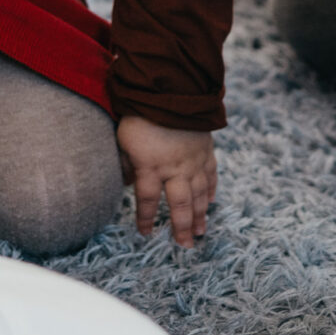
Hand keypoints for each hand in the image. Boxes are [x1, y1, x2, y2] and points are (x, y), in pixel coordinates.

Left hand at [117, 116, 216, 247]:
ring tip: (201, 232)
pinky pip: (211, 174)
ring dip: (200, 214)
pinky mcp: (206, 149)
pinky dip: (212, 189)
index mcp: (150, 167)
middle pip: (179, 205)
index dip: (146, 219)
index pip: (147, 201)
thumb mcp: (123, 139)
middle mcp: (175, 168)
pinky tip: (211, 201)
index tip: (145, 233)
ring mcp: (193, 160)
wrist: (171, 89)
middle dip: (182, 227)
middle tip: (186, 246)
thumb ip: (125, 164)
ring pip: (199, 194)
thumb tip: (125, 183)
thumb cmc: (141, 114)